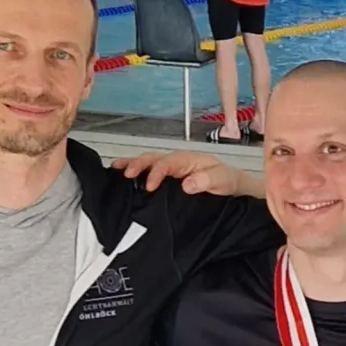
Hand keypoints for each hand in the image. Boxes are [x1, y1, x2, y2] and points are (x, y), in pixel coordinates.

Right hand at [110, 151, 240, 194]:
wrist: (231, 186)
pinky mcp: (168, 178)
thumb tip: (187, 183)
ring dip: (131, 165)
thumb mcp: (221, 180)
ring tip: (114, 169)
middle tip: (125, 174)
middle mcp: (176, 161)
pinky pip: (150, 172)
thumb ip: (206, 180)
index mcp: (187, 160)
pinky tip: (123, 177)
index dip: (156, 173)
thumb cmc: (226, 181)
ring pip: (148, 163)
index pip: (166, 163)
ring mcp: (171, 168)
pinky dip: (136, 173)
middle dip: (137, 164)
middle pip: (152, 159)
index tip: (149, 187)